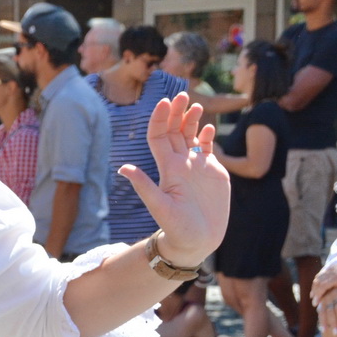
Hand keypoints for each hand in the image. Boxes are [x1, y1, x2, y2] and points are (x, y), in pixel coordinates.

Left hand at [122, 93, 227, 262]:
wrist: (196, 242)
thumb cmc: (176, 229)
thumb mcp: (160, 207)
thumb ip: (145, 186)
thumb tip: (123, 168)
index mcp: (167, 168)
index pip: (160, 136)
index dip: (161, 119)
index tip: (165, 102)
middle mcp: (180, 164)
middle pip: (175, 131)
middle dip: (177, 112)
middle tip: (182, 94)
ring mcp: (196, 167)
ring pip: (190, 136)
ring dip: (192, 120)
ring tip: (196, 105)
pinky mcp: (212, 173)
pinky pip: (207, 149)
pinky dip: (207, 136)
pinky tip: (209, 127)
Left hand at [310, 261, 336, 305]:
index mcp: (335, 266)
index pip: (320, 275)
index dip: (316, 285)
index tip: (314, 293)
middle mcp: (332, 268)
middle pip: (318, 279)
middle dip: (314, 289)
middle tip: (313, 299)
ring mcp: (334, 272)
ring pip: (319, 283)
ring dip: (315, 294)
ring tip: (315, 303)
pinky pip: (323, 287)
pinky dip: (319, 294)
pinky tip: (319, 301)